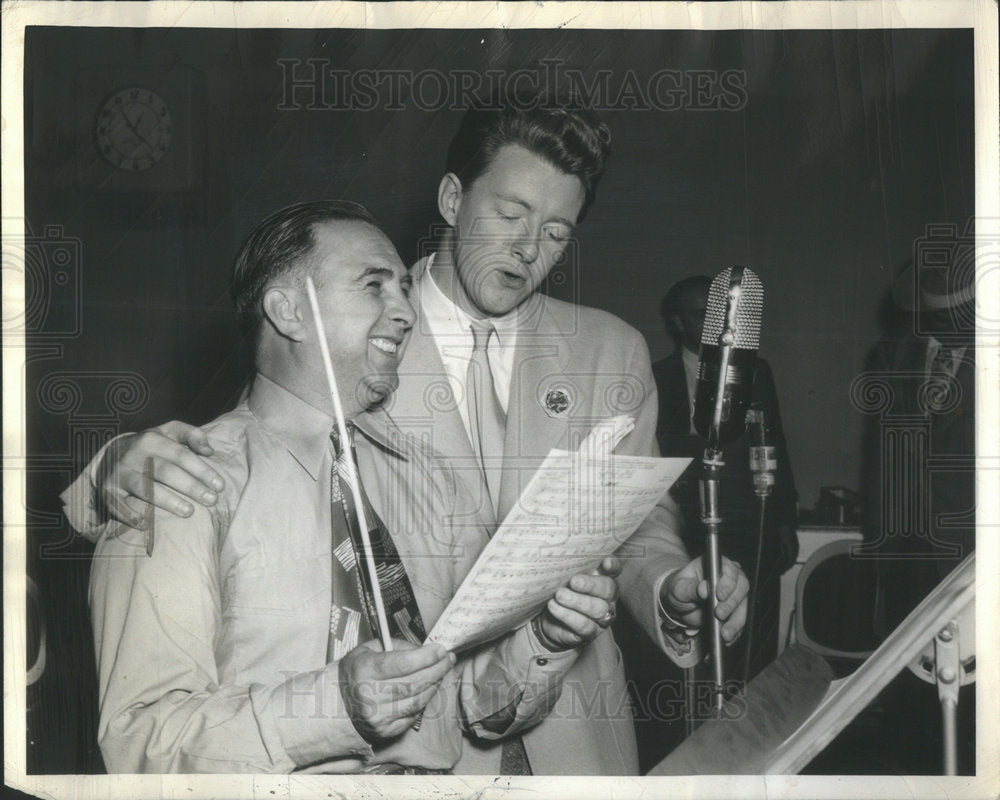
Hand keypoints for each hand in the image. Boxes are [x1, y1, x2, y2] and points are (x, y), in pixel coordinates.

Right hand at [95, 421, 222, 527]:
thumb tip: (209, 451)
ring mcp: (119, 474)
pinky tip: (148, 525)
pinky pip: (119, 506)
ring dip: (168, 501)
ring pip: (146, 488)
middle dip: (191, 487)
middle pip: (166, 472)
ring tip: (190, 512)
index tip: (220, 485)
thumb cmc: (152, 446)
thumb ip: (192, 435)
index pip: (181, 455)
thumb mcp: (170, 432)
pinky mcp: (107, 491)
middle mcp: (133, 455)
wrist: (111, 454)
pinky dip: (132, 516)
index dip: (202, 471)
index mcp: (151, 439)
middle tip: (212, 500)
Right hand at [338, 639, 454, 742]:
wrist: (338, 704)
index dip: (426, 656)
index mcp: (364, 671)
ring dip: (435, 684)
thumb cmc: (358, 672)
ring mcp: (379, 716)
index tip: (440, 649)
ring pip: (418, 699)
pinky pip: (414, 714)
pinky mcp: (386, 730)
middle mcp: (370, 696)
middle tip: (448, 658)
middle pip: (415, 682)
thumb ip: (397, 647)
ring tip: (441, 671)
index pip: (402, 664)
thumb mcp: (370, 649)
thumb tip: (426, 650)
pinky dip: (425, 700)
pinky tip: (428, 688)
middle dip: (437, 669)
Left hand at [534, 557, 620, 650]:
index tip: (605, 562)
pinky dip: (567, 615)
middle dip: (590, 584)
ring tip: (559, 595)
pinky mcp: (590, 633)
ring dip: (577, 601)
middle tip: (574, 581)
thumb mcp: (564, 577)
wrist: (549, 620)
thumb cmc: (560, 590)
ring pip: (597, 609)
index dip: (613, 565)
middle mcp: (607, 598)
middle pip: (608, 589)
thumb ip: (570, 567)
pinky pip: (584, 625)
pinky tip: (554, 607)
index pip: (614, 570)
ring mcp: (601, 617)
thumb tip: (562, 554)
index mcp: (603, 578)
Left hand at [659, 555, 748, 643]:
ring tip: (724, 633)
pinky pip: (740, 622)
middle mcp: (730, 578)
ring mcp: (735, 595)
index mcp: (716, 565)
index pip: (729, 570)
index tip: (719, 595)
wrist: (679, 605)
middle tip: (719, 614)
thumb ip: (691, 588)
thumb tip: (704, 589)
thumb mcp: (679, 588)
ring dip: (736, 621)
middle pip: (741, 588)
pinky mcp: (736, 611)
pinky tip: (726, 639)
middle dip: (732, 603)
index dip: (727, 582)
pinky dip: (734, 632)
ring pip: (744, 606)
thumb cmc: (678, 590)